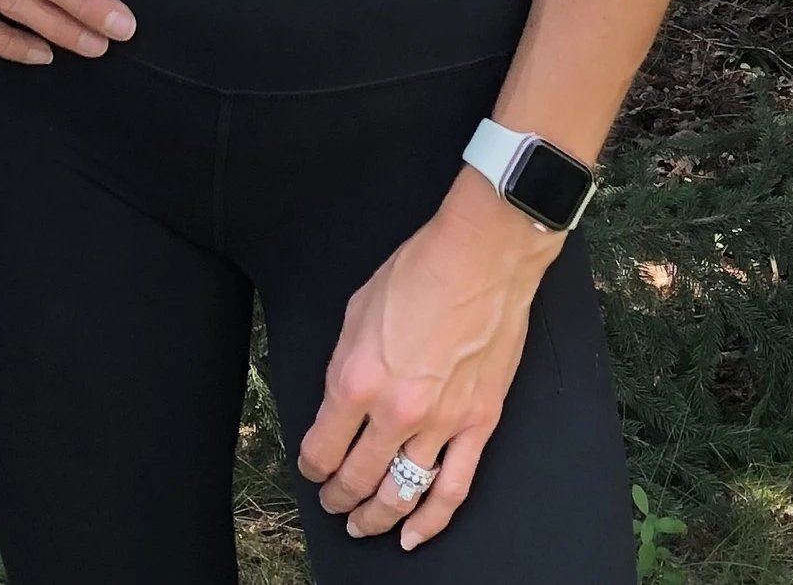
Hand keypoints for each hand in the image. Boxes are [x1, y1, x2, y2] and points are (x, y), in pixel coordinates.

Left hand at [295, 170, 561, 550]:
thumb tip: (340, 401)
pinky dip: (430, 522)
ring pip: (400, 493)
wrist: (481, 257)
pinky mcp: (478, 424)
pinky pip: (452, 490)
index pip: (322, 449)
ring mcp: (440, 423)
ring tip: (363, 525)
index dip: (311, 466)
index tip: (311, 467)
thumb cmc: (419, 270)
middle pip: (356, 479)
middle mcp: (394, 411)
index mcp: (356, 380)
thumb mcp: (356, 310)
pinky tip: (412, 536)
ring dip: (376, 517)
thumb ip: (344, 365)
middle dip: (337, 498)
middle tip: (332, 503)